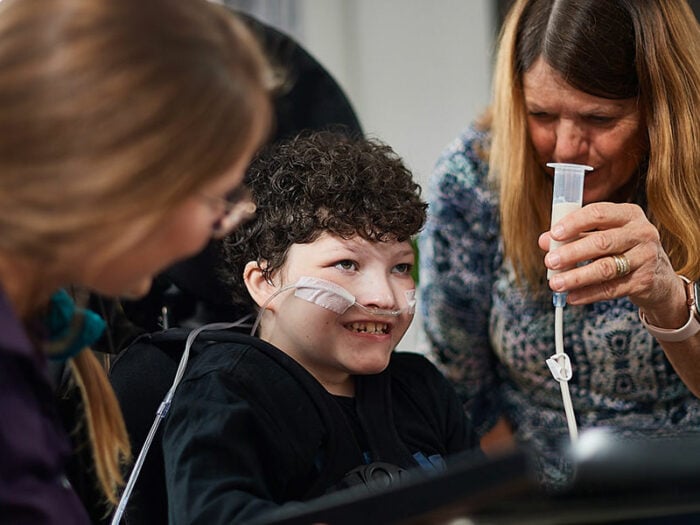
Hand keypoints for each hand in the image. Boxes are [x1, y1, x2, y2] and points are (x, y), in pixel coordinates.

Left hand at [538, 202, 682, 316]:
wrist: (659, 277)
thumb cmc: (623, 250)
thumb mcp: (603, 236)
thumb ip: (575, 235)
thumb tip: (545, 241)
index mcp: (628, 214)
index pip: (598, 213)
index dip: (574, 223)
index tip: (554, 234)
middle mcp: (641, 233)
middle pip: (601, 242)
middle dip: (571, 253)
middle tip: (549, 261)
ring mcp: (645, 257)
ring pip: (605, 268)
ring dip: (576, 277)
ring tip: (555, 283)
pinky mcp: (645, 281)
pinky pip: (611, 289)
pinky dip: (588, 294)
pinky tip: (572, 296)